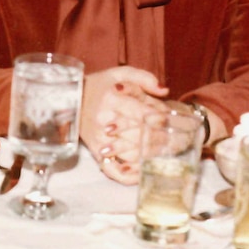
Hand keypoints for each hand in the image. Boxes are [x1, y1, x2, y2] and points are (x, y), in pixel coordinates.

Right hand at [80, 67, 167, 184]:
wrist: (73, 98)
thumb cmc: (100, 86)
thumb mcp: (119, 73)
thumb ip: (143, 78)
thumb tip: (164, 91)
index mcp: (111, 99)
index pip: (139, 112)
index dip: (158, 118)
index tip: (169, 121)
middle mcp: (104, 120)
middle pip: (138, 135)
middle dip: (159, 138)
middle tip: (175, 139)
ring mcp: (100, 138)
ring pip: (129, 153)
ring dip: (150, 155)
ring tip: (165, 152)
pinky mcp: (96, 151)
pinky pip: (113, 169)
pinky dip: (127, 176)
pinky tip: (140, 173)